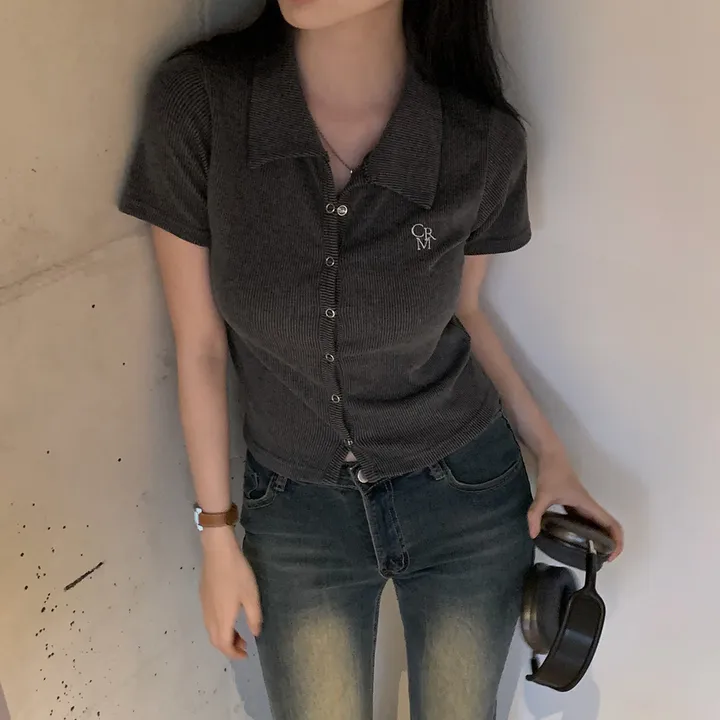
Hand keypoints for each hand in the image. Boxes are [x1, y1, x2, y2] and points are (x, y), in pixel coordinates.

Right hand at [199, 526, 261, 658]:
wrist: (218, 552)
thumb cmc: (237, 574)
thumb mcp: (251, 596)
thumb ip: (254, 617)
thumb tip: (255, 633)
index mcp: (222, 619)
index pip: (224, 645)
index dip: (234, 654)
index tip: (246, 654)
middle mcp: (210, 616)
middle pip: (215, 641)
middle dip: (229, 647)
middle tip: (244, 645)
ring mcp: (204, 606)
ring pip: (211, 631)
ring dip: (224, 637)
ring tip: (239, 633)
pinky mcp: (203, 597)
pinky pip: (209, 620)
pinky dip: (219, 626)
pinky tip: (229, 616)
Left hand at [527, 450, 623, 560]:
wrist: (550, 455)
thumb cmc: (552, 473)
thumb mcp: (543, 494)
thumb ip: (536, 514)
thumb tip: (533, 534)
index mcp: (588, 506)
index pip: (612, 525)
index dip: (617, 542)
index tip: (610, 557)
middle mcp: (589, 507)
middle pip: (609, 528)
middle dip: (610, 546)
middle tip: (598, 560)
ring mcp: (583, 505)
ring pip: (599, 525)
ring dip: (601, 539)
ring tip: (589, 554)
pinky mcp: (575, 504)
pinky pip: (587, 521)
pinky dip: (588, 532)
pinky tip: (575, 540)